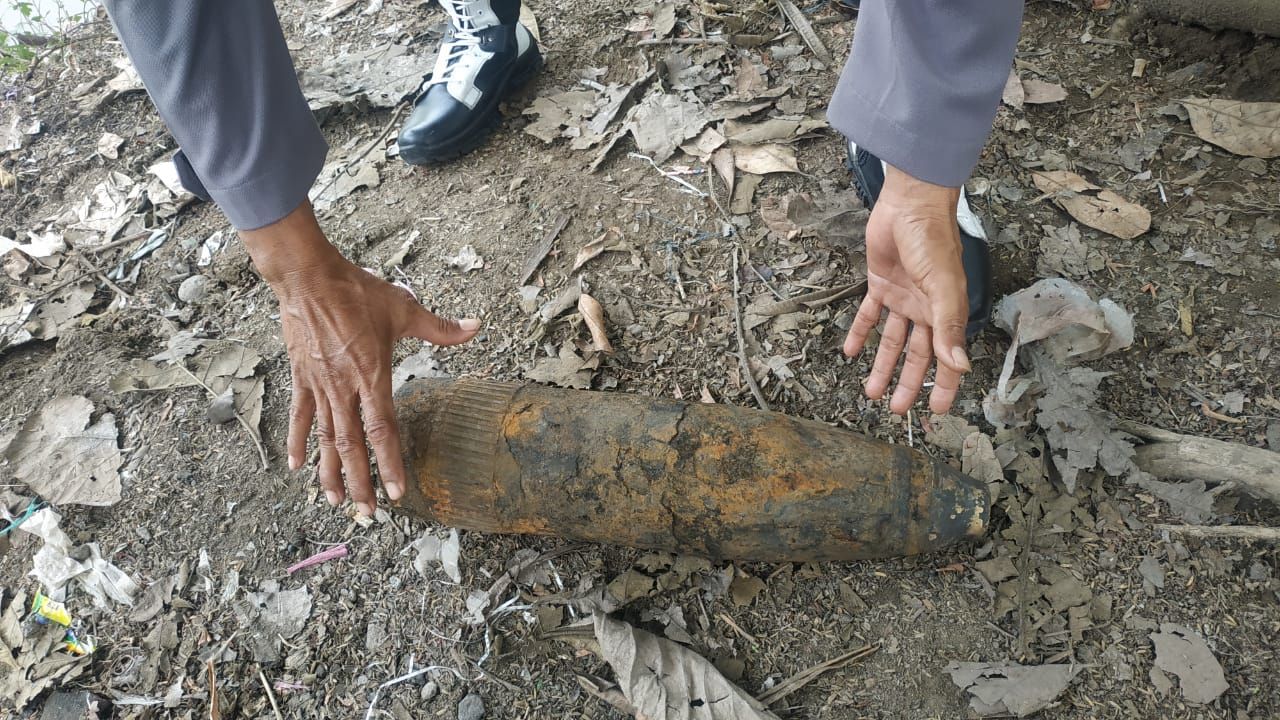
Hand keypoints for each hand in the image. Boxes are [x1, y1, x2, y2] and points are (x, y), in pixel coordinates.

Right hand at [242, 201, 479, 515]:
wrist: (308, 277)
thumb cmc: (357, 291)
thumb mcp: (404, 308)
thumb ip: (440, 327)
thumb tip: (476, 326)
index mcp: (373, 375)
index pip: (384, 430)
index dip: (390, 463)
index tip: (396, 493)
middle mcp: (345, 388)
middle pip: (353, 446)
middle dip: (360, 483)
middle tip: (367, 515)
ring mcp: (321, 385)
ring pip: (327, 438)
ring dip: (331, 472)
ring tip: (335, 501)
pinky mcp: (302, 377)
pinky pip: (301, 416)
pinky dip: (299, 441)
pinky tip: (296, 466)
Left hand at [843, 165, 970, 415]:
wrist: (909, 203)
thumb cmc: (932, 240)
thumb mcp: (942, 286)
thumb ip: (949, 326)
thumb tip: (959, 366)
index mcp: (946, 312)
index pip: (947, 357)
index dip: (944, 384)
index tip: (937, 410)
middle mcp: (925, 309)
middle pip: (917, 355)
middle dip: (908, 383)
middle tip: (897, 409)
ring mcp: (902, 297)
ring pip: (893, 340)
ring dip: (882, 365)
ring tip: (870, 391)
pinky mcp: (880, 284)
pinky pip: (869, 315)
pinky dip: (860, 333)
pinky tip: (850, 352)